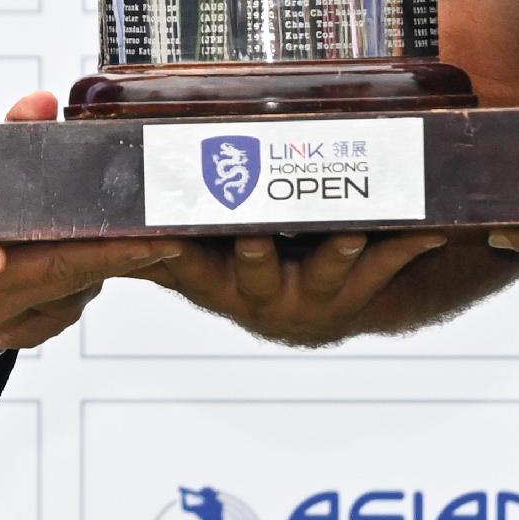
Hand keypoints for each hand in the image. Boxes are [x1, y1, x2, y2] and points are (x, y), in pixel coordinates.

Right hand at [0, 206, 180, 346]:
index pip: (74, 259)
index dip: (122, 249)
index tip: (164, 237)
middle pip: (81, 273)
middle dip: (128, 257)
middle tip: (170, 236)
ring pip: (64, 289)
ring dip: (101, 270)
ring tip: (136, 252)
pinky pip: (36, 304)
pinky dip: (65, 289)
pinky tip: (72, 281)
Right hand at [151, 227, 458, 346]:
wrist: (304, 314)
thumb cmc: (237, 271)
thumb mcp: (190, 260)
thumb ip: (148, 237)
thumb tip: (88, 205)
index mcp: (218, 283)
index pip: (192, 268)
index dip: (180, 255)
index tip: (176, 235)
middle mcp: (263, 295)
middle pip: (257, 273)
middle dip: (256, 254)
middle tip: (256, 231)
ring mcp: (313, 295)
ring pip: (327, 272)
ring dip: (338, 249)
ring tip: (350, 230)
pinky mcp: (358, 289)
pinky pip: (386, 265)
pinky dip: (408, 243)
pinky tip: (431, 226)